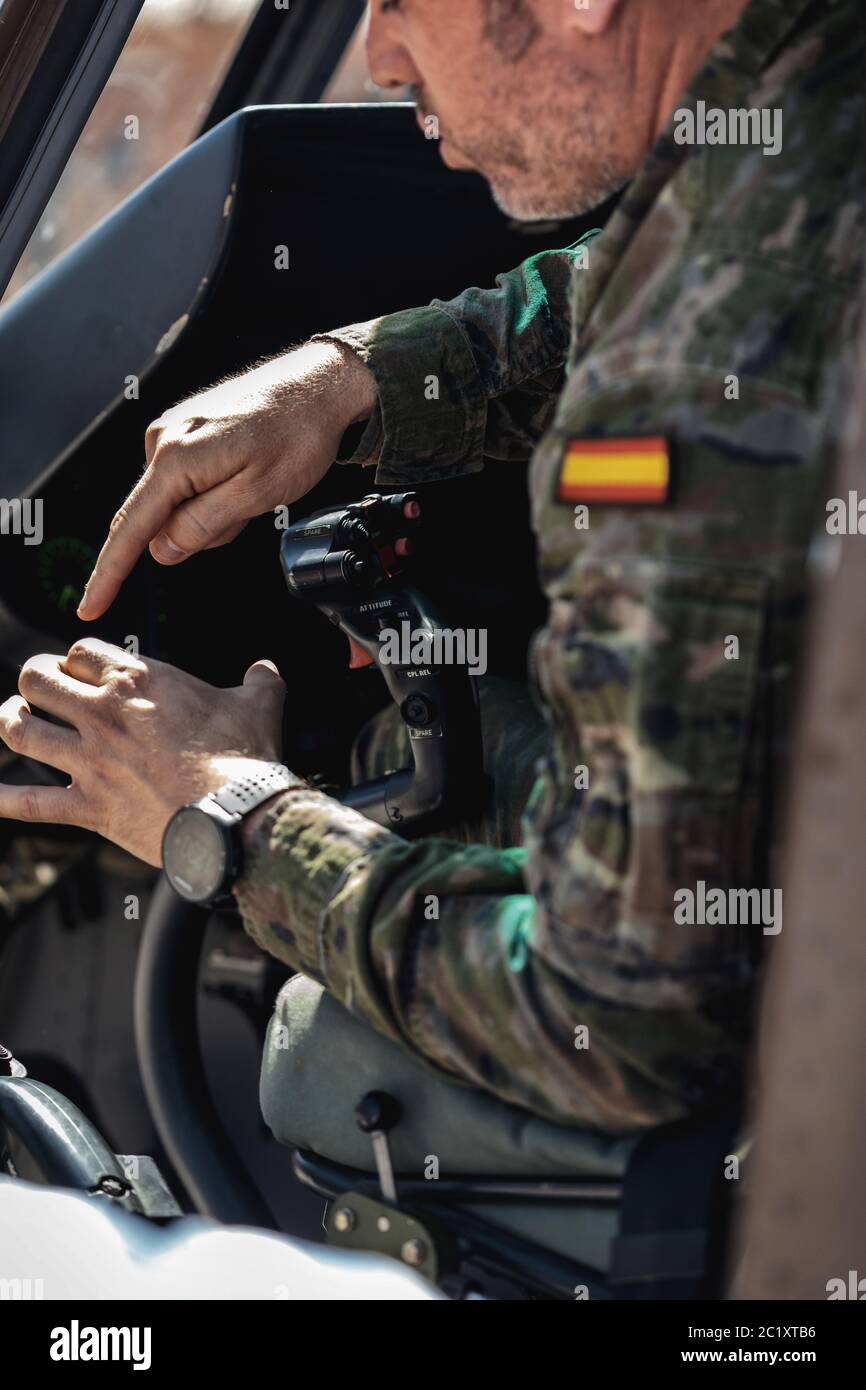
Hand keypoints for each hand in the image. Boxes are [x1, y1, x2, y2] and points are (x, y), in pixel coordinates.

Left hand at [0, 639, 286, 865]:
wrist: (236, 814)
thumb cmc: (245, 758)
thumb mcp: (259, 705)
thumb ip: (259, 681)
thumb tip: (266, 671)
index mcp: (140, 681)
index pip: (81, 651)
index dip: (78, 659)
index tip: (86, 671)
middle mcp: (104, 714)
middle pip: (36, 679)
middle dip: (35, 681)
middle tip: (43, 691)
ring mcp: (90, 760)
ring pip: (19, 730)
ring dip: (12, 723)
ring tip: (16, 722)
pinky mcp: (89, 806)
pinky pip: (30, 803)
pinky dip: (5, 799)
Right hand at [78, 339, 377, 619]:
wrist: (320, 386)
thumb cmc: (297, 434)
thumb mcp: (256, 494)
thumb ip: (204, 525)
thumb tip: (162, 550)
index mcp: (176, 459)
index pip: (130, 529)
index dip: (109, 574)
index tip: (91, 606)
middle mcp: (164, 440)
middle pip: (157, 519)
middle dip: (197, 532)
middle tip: (246, 512)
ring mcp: (173, 431)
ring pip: (177, 504)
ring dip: (212, 512)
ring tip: (251, 485)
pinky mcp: (186, 430)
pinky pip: (187, 482)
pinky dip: (214, 492)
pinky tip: (243, 474)